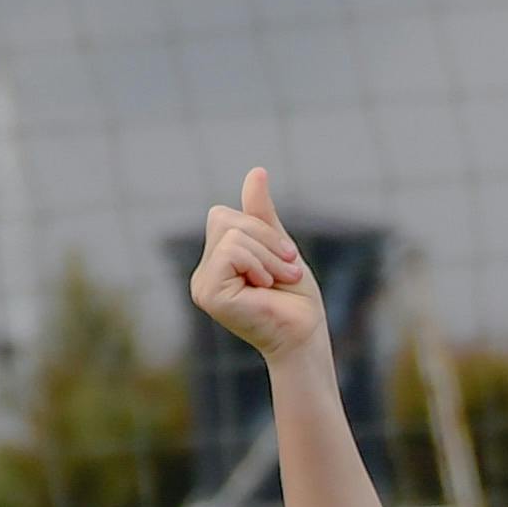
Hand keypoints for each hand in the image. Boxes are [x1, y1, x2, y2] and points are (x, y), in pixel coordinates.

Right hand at [190, 168, 326, 362]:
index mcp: (216, 263)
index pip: (224, 216)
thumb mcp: (279, 246)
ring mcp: (202, 285)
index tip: (285, 260)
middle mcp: (203, 274)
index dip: (261, 230)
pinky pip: (230, 251)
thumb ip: (261, 214)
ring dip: (267, 256)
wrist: (305, 336)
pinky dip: (258, 264)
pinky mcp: (207, 294)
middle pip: (224, 219)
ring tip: (277, 282)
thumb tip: (256, 171)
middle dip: (266, 240)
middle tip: (285, 272)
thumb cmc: (296, 300)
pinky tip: (264, 289)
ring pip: (231, 235)